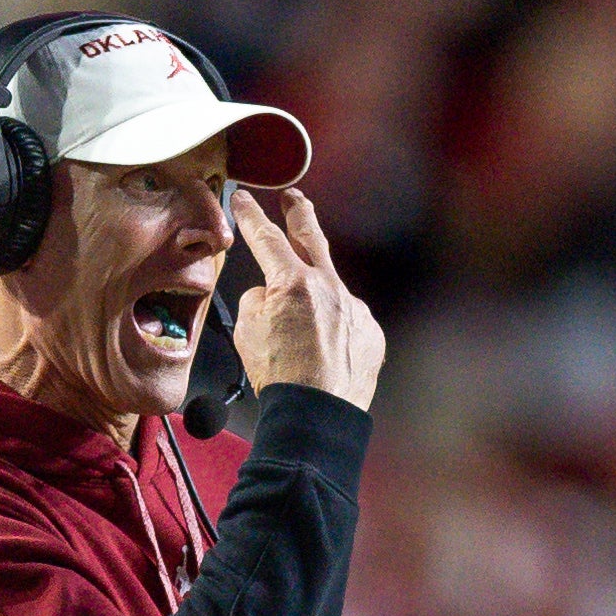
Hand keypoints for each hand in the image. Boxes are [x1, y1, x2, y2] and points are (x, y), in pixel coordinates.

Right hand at [229, 188, 385, 409]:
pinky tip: (322, 354)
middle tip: (295, 199)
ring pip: (330, 291)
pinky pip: (347, 321)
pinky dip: (334, 332)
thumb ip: (257, 301)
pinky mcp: (370, 332)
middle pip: (312, 238)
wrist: (317, 416)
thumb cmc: (283, 380)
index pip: (267, 238)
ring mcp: (354, 310)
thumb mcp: (247, 333)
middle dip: (299, 213)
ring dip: (316, 302)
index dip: (252, 216)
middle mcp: (330, 289)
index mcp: (293, 284)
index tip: (244, 200)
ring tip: (301, 331)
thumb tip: (269, 295)